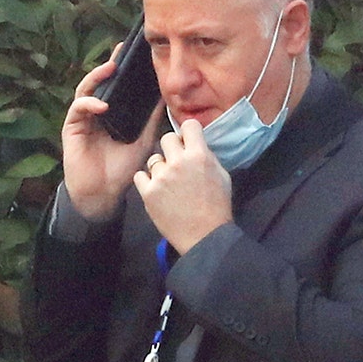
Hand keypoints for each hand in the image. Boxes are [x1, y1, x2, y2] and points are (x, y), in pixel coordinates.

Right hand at [62, 50, 163, 220]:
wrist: (104, 192)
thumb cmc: (122, 168)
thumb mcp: (144, 140)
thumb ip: (152, 119)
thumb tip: (167, 97)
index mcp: (114, 112)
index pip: (118, 85)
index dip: (125, 69)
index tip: (135, 53)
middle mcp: (97, 111)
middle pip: (101, 82)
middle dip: (109, 64)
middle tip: (120, 50)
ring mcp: (83, 118)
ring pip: (86, 89)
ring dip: (97, 77)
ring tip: (110, 69)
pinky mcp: (72, 127)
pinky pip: (78, 108)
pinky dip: (90, 103)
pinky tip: (102, 105)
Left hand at [133, 120, 232, 253]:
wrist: (205, 236)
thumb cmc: (217, 207)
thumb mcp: (222, 175)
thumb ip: (207, 156)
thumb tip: (195, 145)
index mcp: (199, 155)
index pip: (189, 125)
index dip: (188, 132)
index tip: (188, 140)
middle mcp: (178, 162)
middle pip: (166, 138)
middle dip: (172, 148)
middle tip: (177, 161)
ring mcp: (161, 177)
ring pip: (153, 159)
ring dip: (160, 167)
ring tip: (168, 182)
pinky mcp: (148, 192)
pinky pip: (140, 175)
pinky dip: (147, 181)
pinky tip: (157, 189)